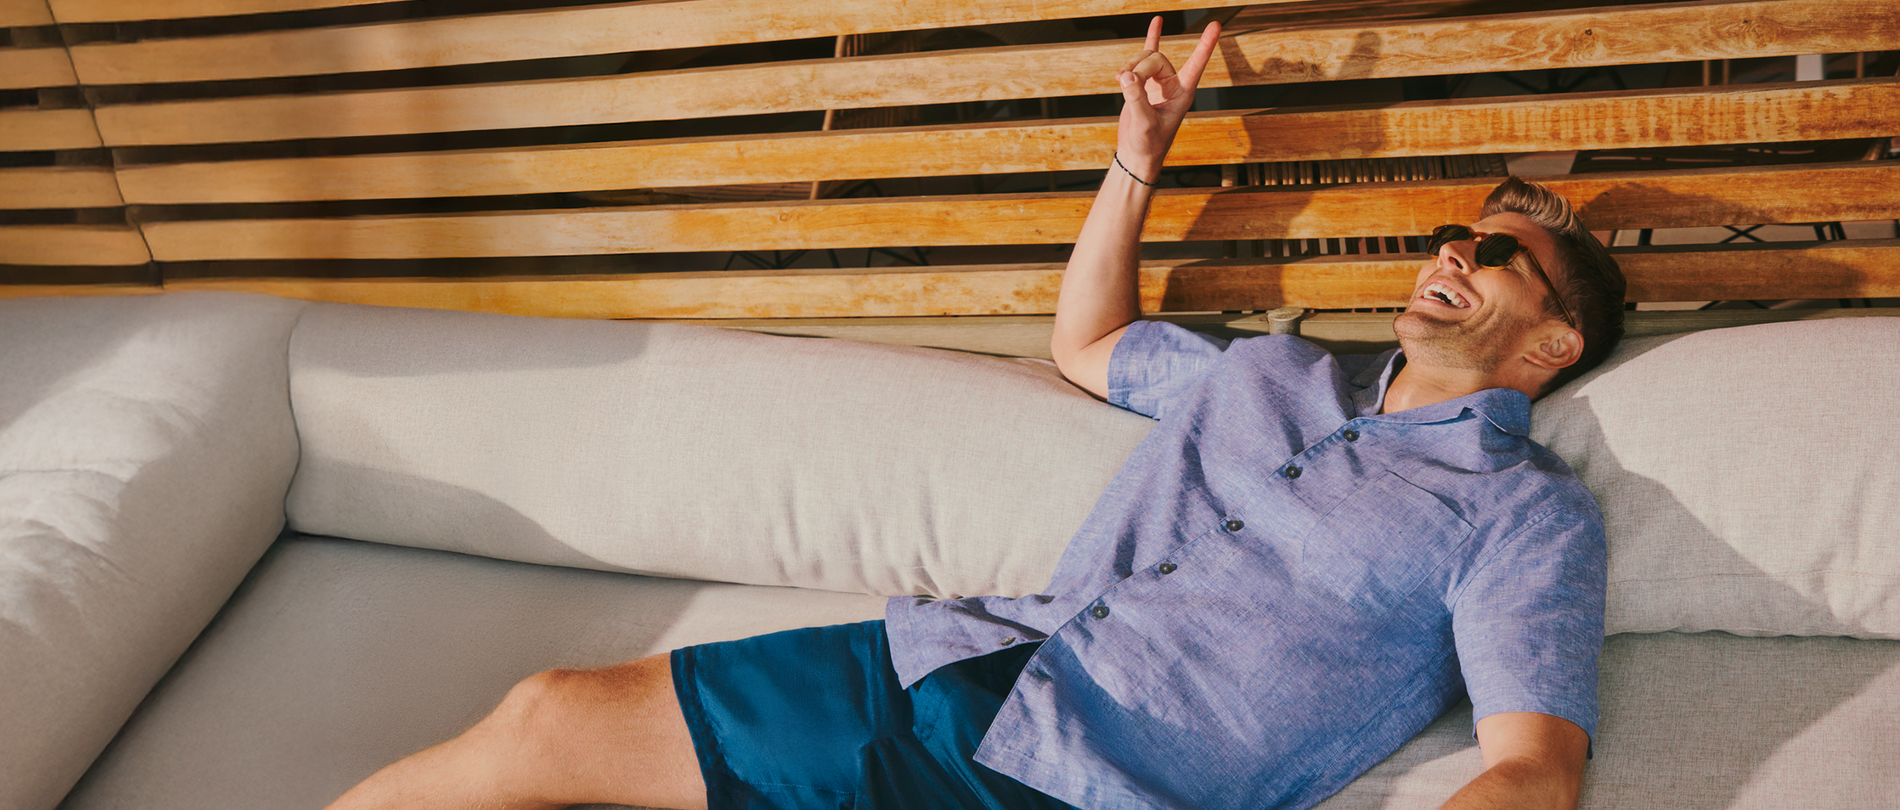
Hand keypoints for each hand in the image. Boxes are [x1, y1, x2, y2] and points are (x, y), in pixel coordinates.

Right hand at [1115, 16, 1221, 181]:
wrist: (1136, 153)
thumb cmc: (1147, 144)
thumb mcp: (1143, 123)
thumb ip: (1136, 98)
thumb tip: (1126, 75)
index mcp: (1182, 93)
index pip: (1196, 65)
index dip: (1205, 46)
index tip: (1216, 25)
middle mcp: (1174, 84)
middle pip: (1156, 59)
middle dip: (1138, 68)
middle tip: (1123, 82)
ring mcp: (1160, 81)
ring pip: (1145, 58)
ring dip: (1130, 66)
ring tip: (1118, 80)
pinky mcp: (1146, 81)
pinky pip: (1151, 53)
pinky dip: (1153, 38)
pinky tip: (1158, 21)